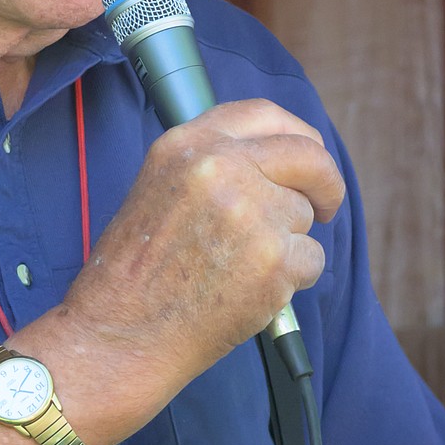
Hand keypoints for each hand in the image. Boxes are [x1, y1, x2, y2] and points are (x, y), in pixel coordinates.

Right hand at [35, 99, 345, 438]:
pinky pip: (311, 259)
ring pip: (305, 215)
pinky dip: (291, 279)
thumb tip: (274, 160)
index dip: (298, 134)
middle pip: (308, 155)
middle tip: (324, 206)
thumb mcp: (159, 187)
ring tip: (238, 268)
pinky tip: (247, 291)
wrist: (120, 330)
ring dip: (289, 242)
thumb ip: (212, 164)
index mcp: (188, 144)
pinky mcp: (273, 259)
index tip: (308, 153)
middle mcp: (221, 167)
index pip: (265, 114)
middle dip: (325, 182)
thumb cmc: (134, 271)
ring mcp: (251, 211)